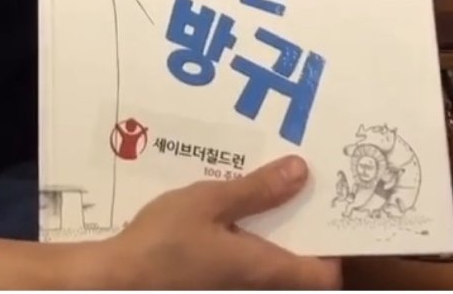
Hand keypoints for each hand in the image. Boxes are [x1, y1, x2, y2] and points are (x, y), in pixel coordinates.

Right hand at [94, 154, 341, 290]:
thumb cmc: (164, 242)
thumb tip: (302, 172)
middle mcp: (258, 288)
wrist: (117, 281)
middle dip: (304, 232)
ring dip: (275, 236)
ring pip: (272, 268)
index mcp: (265, 270)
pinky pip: (247, 267)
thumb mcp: (209, 202)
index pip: (325, 275)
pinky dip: (250, 244)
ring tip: (267, 193)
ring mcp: (234, 289)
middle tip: (299, 187)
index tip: (328, 209)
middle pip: (301, 272)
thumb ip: (256, 190)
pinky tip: (231, 215)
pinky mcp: (214, 286)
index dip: (335, 247)